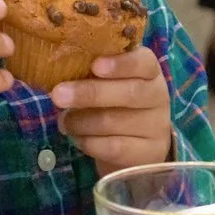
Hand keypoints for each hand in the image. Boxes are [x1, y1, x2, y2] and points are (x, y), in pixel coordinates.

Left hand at [51, 46, 171, 173]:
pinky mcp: (149, 152)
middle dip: (90, 93)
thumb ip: (92, 72)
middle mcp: (157, 96)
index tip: (95, 66)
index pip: (143, 62)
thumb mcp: (108, 82)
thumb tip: (59, 66)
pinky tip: (77, 138)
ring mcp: (156, 126)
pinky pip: (114, 147)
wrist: (136, 144)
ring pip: (115, 122)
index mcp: (149, 71)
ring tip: (63, 121)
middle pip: (129, 92)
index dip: (121, 64)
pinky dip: (88, 142)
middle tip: (58, 94)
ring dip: (81, 121)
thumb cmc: (116, 103)